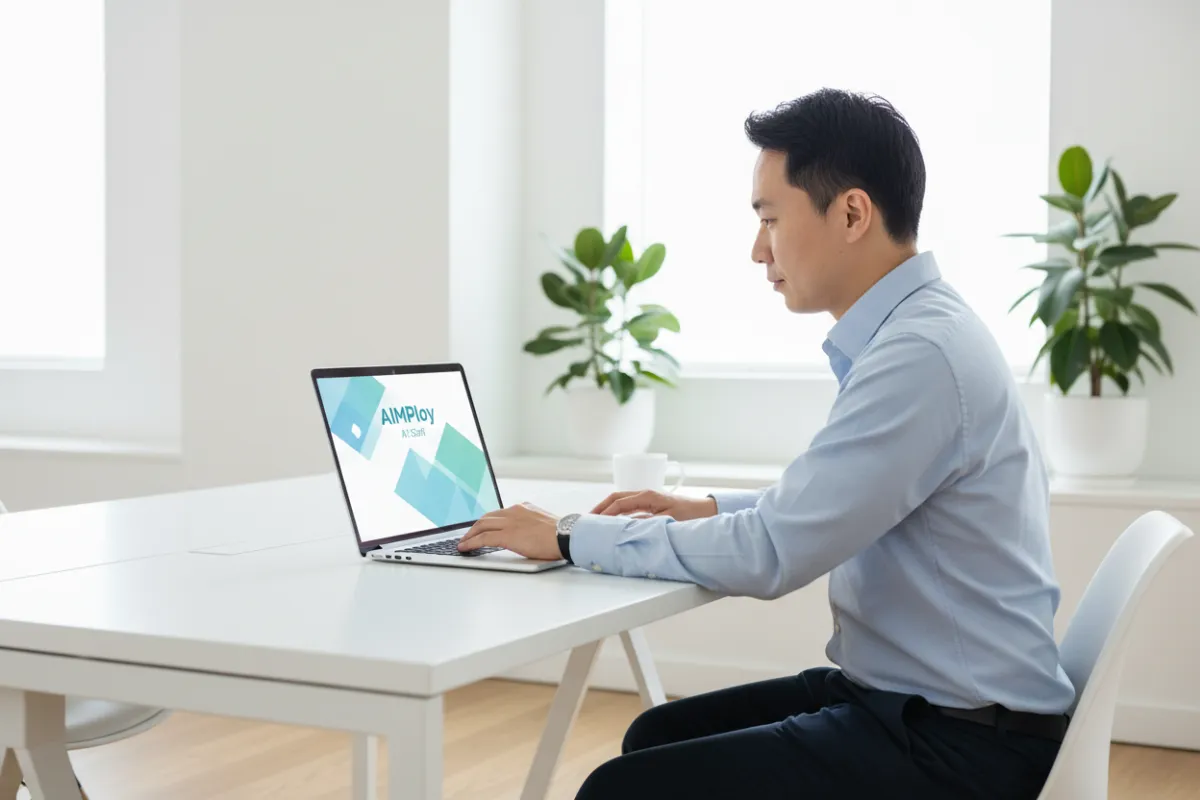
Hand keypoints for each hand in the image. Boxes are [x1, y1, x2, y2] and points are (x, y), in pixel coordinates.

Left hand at [458, 503, 563, 559]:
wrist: (566, 536)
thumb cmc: (562, 534)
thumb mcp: (544, 524)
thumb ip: (532, 526)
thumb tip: (530, 535)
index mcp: (524, 508)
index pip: (500, 513)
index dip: (489, 521)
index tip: (483, 527)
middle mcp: (514, 511)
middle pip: (487, 517)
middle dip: (475, 527)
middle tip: (468, 535)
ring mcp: (510, 522)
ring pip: (482, 525)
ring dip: (470, 534)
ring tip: (464, 542)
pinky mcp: (507, 535)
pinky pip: (483, 538)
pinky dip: (471, 542)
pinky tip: (465, 547)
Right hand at [590, 490, 717, 520]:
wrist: (706, 511)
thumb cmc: (690, 515)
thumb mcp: (667, 520)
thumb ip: (646, 523)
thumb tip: (626, 527)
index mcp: (647, 496)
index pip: (619, 502)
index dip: (605, 512)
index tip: (594, 521)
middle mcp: (645, 494)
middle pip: (616, 497)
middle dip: (601, 507)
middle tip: (587, 518)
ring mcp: (648, 499)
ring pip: (622, 501)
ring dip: (608, 509)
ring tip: (596, 520)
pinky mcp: (652, 505)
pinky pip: (630, 507)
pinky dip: (618, 513)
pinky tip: (614, 522)